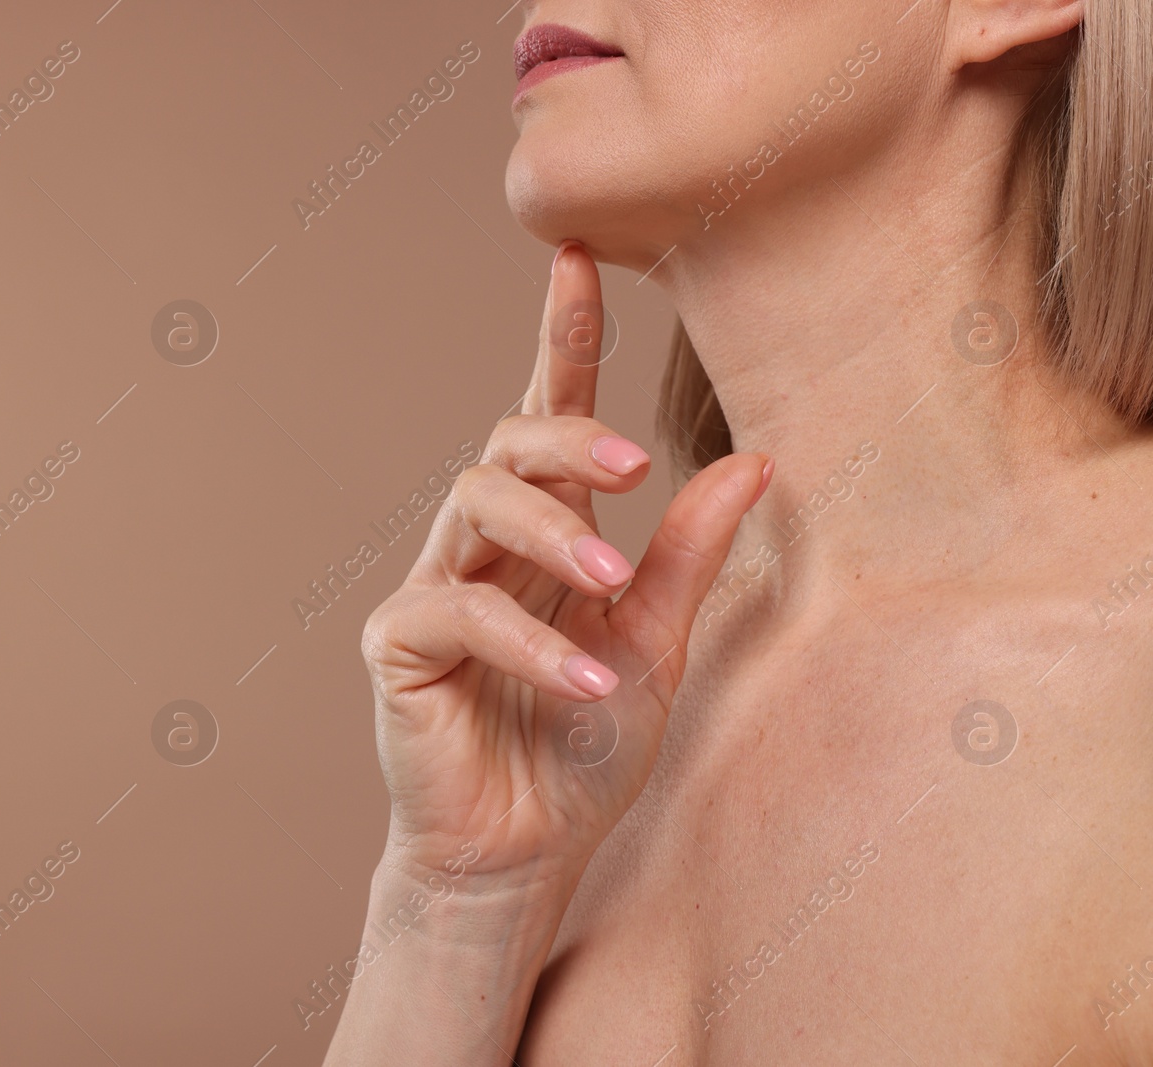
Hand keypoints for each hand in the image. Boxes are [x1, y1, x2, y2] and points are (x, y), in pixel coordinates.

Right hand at [360, 240, 771, 903]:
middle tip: (628, 467)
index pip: (548, 416)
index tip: (579, 256)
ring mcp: (435, 589)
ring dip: (547, 535)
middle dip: (563, 437)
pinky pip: (459, 610)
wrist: (525, 852)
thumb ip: (688, 559)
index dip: (563, 336)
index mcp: (546, 536)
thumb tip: (754, 463)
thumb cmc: (582, 749)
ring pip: (474, 506)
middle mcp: (484, 547)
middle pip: (507, 445)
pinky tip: (585, 684)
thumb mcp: (657, 647)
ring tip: (606, 583)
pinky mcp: (399, 644)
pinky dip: (528, 641)